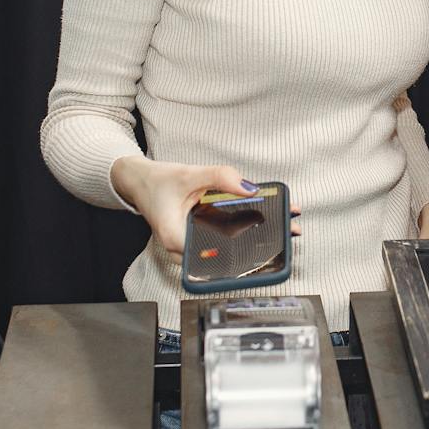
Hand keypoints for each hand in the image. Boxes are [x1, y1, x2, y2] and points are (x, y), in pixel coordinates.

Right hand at [111, 156, 292, 265]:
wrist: (140, 183)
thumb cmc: (157, 182)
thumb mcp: (189, 174)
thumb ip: (220, 177)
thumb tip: (251, 188)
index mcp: (176, 240)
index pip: (216, 253)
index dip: (246, 247)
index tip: (270, 240)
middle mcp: (184, 251)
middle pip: (226, 254)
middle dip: (259, 243)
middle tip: (287, 232)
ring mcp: (191, 248)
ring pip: (227, 248)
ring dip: (255, 237)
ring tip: (284, 227)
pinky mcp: (198, 240)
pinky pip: (223, 239)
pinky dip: (243, 230)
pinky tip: (264, 222)